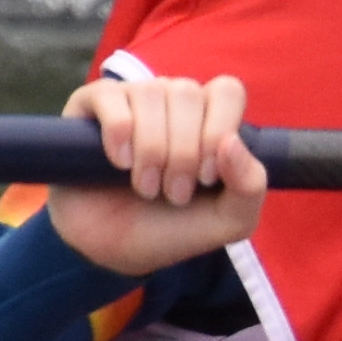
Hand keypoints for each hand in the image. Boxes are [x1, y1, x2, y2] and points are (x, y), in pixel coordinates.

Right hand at [43, 71, 263, 277]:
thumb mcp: (228, 221)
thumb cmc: (171, 229)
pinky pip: (111, 96)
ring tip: (145, 187)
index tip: (207, 177)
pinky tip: (119, 163)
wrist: (111, 249)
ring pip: (152, 93)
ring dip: (152, 149)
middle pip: (189, 93)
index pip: (226, 91)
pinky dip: (119, 132)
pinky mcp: (90, 104)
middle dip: (184, 152)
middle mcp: (171, 100)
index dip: (219, 129)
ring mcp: (131, 98)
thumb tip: (232, 142)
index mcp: (208, 117)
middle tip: (174, 193)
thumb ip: (250, 187)